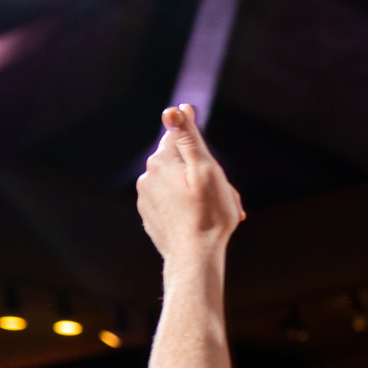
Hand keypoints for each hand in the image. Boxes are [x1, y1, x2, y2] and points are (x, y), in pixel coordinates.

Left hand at [136, 105, 243, 265]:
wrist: (194, 256)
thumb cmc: (208, 213)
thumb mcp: (206, 170)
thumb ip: (188, 138)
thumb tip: (173, 110)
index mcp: (161, 161)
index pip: (177, 136)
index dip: (195, 141)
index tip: (207, 153)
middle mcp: (147, 176)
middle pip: (178, 162)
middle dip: (199, 171)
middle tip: (221, 192)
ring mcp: (145, 198)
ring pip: (174, 183)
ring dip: (193, 190)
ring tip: (213, 209)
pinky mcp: (149, 216)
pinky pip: (169, 202)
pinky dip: (185, 206)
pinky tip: (200, 219)